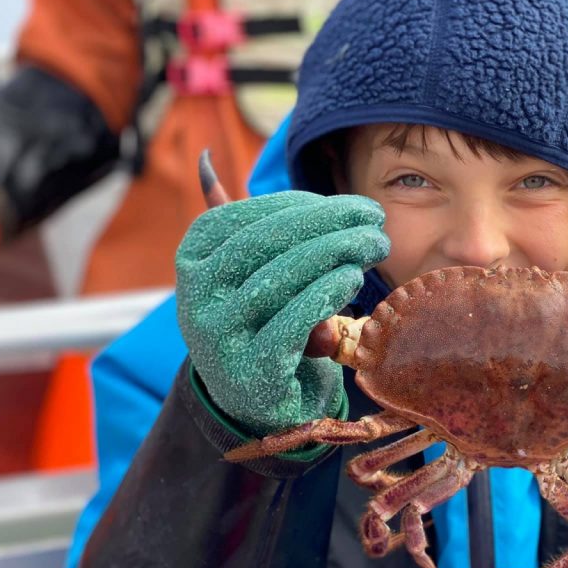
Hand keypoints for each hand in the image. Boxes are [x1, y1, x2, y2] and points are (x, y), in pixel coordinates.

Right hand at [176, 191, 389, 435]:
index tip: (349, 206)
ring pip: (278, 279)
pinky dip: (324, 294)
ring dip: (335, 253)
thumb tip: (208, 163)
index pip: (245, 217)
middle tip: (375, 218)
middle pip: (265, 243)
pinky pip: (290, 323)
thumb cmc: (261, 323)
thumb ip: (237, 226)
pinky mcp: (249, 371)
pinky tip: (351, 278)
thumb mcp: (245, 275)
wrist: (260, 404)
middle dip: (328, 223)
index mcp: (192, 261)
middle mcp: (195, 297)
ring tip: (374, 244)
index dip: (302, 205)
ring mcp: (217, 337)